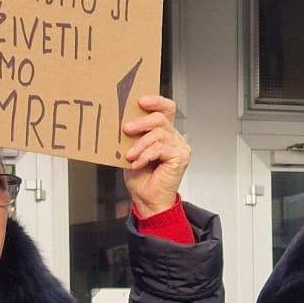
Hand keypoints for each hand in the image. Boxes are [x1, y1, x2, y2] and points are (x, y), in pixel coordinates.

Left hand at [120, 94, 189, 217]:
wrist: (147, 201)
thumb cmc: (141, 179)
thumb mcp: (132, 150)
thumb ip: (134, 136)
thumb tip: (123, 121)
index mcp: (165, 134)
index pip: (167, 109)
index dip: (156, 102)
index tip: (140, 101)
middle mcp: (175, 139)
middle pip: (161, 119)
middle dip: (141, 122)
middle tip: (126, 129)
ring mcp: (180, 148)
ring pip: (159, 134)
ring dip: (140, 144)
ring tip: (130, 155)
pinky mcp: (180, 157)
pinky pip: (160, 148)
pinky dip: (146, 155)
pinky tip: (137, 163)